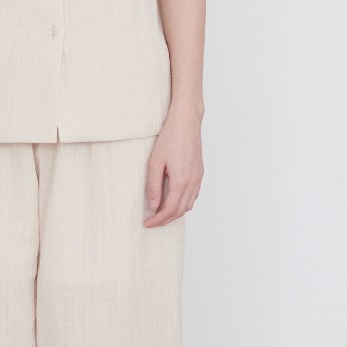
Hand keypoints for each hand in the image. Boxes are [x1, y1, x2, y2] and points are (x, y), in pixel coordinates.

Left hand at [143, 110, 203, 226]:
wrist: (186, 122)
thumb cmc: (170, 138)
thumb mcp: (155, 162)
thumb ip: (154, 186)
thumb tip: (153, 206)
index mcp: (181, 181)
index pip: (169, 210)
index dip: (158, 220)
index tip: (147, 224)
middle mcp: (193, 182)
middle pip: (180, 211)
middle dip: (166, 220)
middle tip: (152, 222)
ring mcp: (198, 178)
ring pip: (189, 204)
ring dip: (175, 212)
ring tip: (161, 213)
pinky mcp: (200, 173)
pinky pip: (193, 195)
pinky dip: (183, 203)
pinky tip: (173, 199)